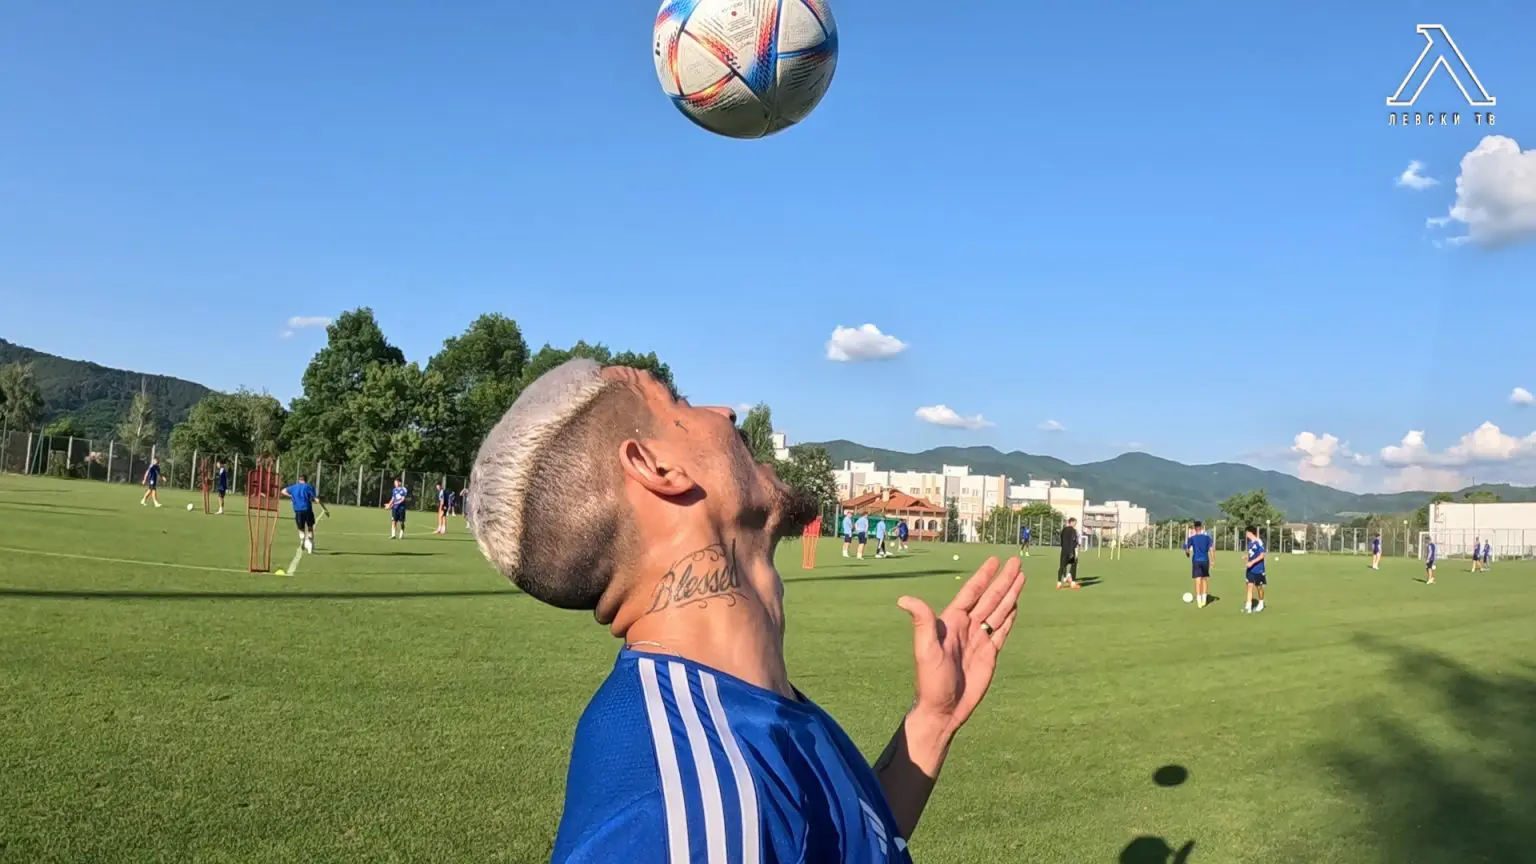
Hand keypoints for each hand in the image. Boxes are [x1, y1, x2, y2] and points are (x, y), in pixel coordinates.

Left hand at [896, 557, 1024, 738]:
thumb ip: (922, 622)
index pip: (971, 593)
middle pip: (990, 598)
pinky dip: (1010, 618)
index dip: (983, 576)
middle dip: (1003, 580)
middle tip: (1017, 562)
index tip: (995, 561)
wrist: (944, 709)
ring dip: (1010, 595)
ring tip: (1022, 578)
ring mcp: (979, 640)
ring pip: (999, 611)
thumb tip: (903, 599)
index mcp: (952, 622)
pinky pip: (1002, 631)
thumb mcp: (925, 649)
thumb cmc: (931, 680)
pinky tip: (1016, 606)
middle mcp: (967, 627)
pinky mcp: (989, 654)